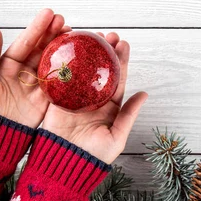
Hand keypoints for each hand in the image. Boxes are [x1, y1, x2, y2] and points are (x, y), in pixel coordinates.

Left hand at [0, 9, 69, 127]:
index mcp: (7, 65)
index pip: (25, 42)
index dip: (37, 28)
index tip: (49, 14)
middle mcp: (23, 73)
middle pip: (41, 49)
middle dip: (53, 34)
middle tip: (64, 21)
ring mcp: (36, 86)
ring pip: (53, 63)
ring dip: (63, 49)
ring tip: (74, 34)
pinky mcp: (46, 101)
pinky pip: (60, 84)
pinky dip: (69, 73)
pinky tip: (77, 60)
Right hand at [41, 32, 147, 163]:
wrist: (63, 165)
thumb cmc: (92, 156)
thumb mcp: (116, 137)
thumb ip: (128, 114)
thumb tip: (145, 94)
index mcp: (108, 105)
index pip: (116, 77)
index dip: (120, 60)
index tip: (123, 43)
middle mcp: (91, 98)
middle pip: (98, 68)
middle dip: (103, 50)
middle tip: (107, 34)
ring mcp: (73, 96)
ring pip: (80, 68)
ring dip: (85, 51)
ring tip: (90, 35)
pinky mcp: (56, 97)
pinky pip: (60, 76)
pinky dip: (63, 61)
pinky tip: (67, 46)